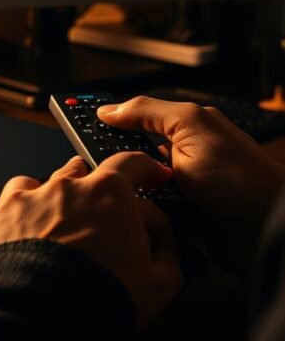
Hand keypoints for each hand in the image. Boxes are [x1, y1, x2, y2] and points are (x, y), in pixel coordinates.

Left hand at [0, 153, 183, 327]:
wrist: (36, 324)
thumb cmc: (101, 301)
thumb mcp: (160, 284)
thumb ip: (168, 252)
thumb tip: (166, 239)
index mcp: (110, 193)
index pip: (132, 164)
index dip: (146, 170)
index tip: (152, 177)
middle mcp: (67, 186)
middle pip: (85, 172)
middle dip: (96, 190)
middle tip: (101, 221)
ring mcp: (29, 197)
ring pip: (47, 184)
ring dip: (57, 200)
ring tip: (60, 233)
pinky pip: (13, 200)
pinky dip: (22, 213)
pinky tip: (26, 236)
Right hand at [97, 96, 284, 276]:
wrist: (267, 233)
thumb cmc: (239, 177)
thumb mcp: (190, 128)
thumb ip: (148, 112)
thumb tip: (109, 108)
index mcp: (185, 128)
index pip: (136, 118)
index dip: (108, 121)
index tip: (75, 124)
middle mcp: (182, 157)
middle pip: (131, 156)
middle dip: (116, 163)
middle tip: (97, 169)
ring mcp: (182, 191)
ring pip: (136, 189)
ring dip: (130, 195)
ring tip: (121, 198)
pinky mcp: (182, 222)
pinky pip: (148, 216)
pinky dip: (142, 218)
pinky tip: (135, 220)